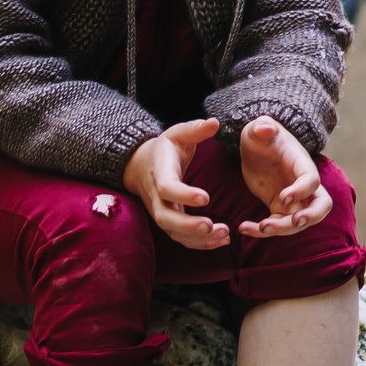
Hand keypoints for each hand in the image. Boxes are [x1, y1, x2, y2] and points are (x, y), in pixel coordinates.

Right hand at [124, 117, 228, 249]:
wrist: (141, 165)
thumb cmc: (165, 148)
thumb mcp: (178, 133)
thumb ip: (195, 129)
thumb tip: (215, 122)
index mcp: (160, 172)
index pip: (167, 188)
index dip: (184, 195)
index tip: (206, 198)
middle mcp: (157, 196)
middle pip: (166, 218)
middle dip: (188, 226)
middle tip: (212, 226)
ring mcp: (160, 211)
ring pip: (173, 232)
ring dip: (197, 239)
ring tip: (224, 235)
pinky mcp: (168, 221)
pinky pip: (180, 238)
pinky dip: (199, 243)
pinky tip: (221, 240)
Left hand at [236, 115, 331, 239]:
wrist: (256, 148)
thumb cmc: (260, 135)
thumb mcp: (257, 128)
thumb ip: (262, 126)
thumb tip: (265, 129)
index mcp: (301, 163)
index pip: (312, 180)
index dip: (302, 191)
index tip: (282, 197)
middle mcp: (302, 184)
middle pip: (320, 205)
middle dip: (311, 217)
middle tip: (294, 222)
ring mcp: (293, 198)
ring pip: (298, 222)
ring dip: (282, 229)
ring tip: (260, 227)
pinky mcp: (279, 207)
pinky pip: (277, 225)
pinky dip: (262, 231)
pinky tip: (243, 228)